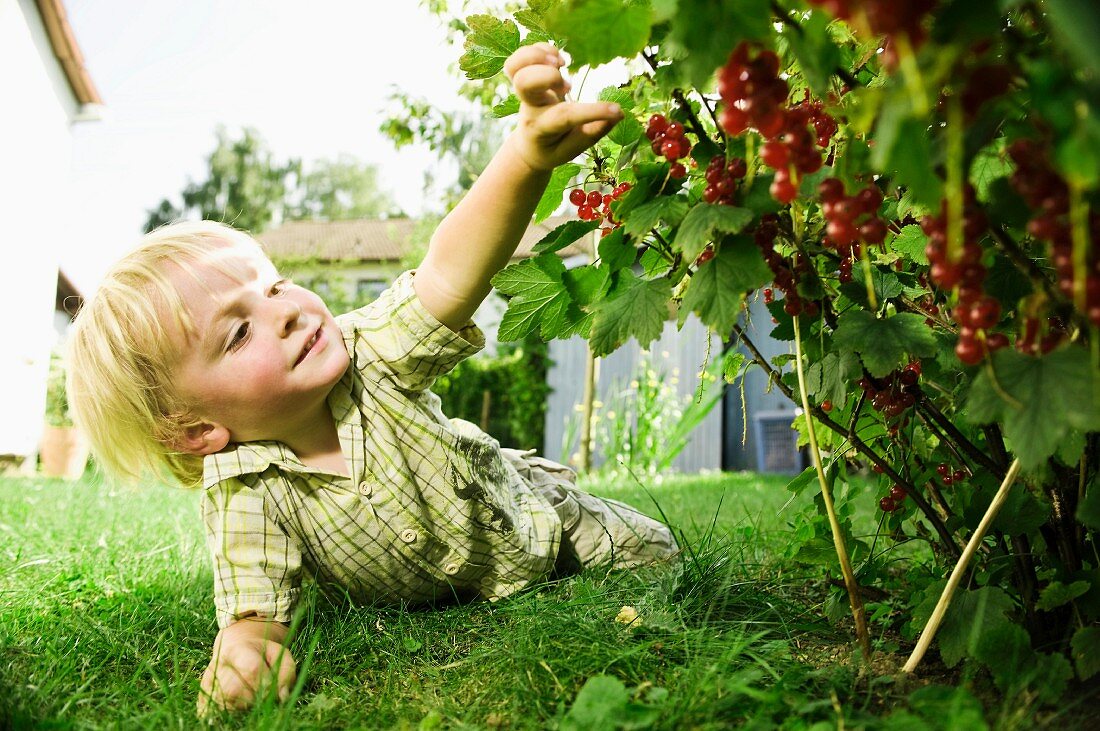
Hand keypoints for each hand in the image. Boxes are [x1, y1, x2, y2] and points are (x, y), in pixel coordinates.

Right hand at [196, 619, 294, 717]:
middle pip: (234, 691)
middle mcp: (216, 667)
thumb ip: (286, 671)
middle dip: (254, 698)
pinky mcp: (201, 700)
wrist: (236, 651)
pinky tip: (240, 706)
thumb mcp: (279, 653)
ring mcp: (205, 685)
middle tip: (262, 696)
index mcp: (237, 650)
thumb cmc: (262, 654)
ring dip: (243, 707)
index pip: (252, 670)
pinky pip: (215, 714)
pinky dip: (231, 714)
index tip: (275, 689)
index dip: (266, 684)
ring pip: (225, 706)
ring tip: (251, 698)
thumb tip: (283, 697)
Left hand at [504, 42, 623, 170]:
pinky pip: (522, 55)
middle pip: (523, 83)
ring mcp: (523, 90)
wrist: (529, 145)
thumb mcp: (575, 148)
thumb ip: (594, 131)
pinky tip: (558, 61)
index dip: (593, 112)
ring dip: (539, 57)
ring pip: (514, 66)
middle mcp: (529, 107)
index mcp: (541, 128)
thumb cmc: (556, 146)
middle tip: (567, 86)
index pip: (564, 116)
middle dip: (548, 75)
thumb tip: (618, 115)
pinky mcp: (523, 76)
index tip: (617, 111)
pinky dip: (541, 49)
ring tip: (561, 64)